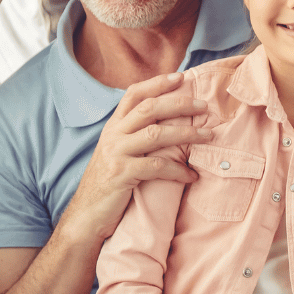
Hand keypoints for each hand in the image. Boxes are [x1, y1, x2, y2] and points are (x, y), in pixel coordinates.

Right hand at [60, 72, 211, 243]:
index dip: (157, 83)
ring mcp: (116, 153)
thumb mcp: (116, 153)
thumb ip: (133, 136)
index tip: (181, 77)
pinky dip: (178, 170)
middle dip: (180, 104)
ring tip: (209, 136)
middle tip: (204, 106)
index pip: (133, 94)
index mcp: (113, 127)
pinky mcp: (121, 174)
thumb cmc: (108, 184)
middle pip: (149, 108)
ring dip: (186, 134)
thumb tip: (165, 122)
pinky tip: (192, 175)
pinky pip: (156, 167)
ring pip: (156, 134)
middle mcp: (113, 135)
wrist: (85, 215)